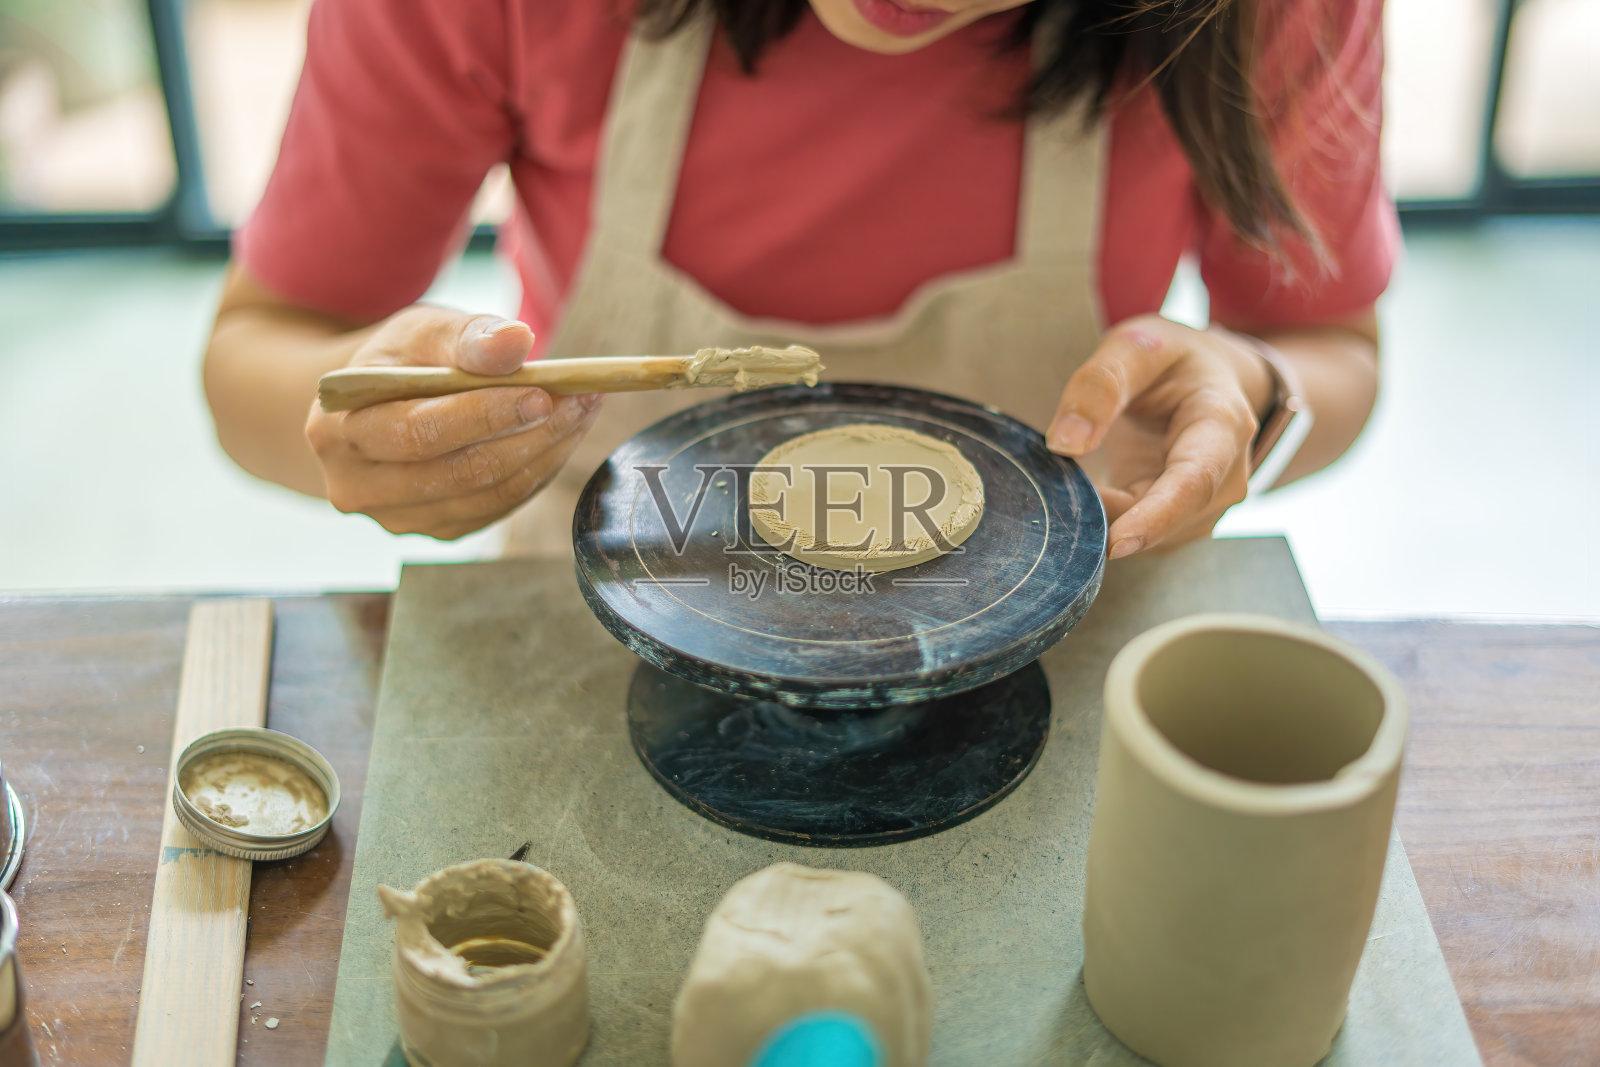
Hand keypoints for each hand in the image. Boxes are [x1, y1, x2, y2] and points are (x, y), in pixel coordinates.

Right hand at [304, 306, 601, 539]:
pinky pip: (498, 508)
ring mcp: (396, 518)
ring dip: (545, 454)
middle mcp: (357, 486)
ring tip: (581, 410)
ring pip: (487, 496)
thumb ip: (466, 335)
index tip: (543, 393)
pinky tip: (558, 437)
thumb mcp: (422, 331)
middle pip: (460, 473)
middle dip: (530, 435)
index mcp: (337, 430)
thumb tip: (515, 342)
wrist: (371, 407)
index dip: (485, 416)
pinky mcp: (435, 530)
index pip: (420, 432)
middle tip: (582, 399)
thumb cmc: (399, 362)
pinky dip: (536, 473)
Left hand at [1047, 314, 1272, 558]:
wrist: (1207, 378)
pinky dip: (1107, 522)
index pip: (1193, 482)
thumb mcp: (1136, 347)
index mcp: (1223, 425)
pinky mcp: (1182, 521)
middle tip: (1056, 500)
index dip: (1155, 517)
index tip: (1116, 543)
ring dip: (1105, 520)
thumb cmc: (1173, 361)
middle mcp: (1226, 475)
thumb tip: (1064, 443)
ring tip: (1070, 484)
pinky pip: (1140, 535)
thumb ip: (1100, 385)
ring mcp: (1207, 504)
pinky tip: (1084, 496)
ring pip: (1151, 535)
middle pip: (1169, 517)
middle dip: (1111, 518)